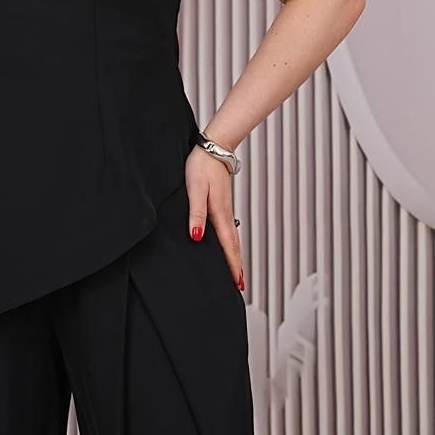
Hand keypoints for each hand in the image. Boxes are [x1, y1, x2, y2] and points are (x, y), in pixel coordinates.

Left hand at [184, 146, 243, 289]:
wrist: (213, 148)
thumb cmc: (201, 166)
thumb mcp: (195, 189)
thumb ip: (196, 213)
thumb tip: (198, 237)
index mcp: (220, 214)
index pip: (228, 247)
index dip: (232, 266)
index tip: (237, 284)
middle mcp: (225, 214)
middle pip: (234, 247)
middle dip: (236, 267)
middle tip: (239, 287)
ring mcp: (225, 210)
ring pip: (232, 239)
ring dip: (234, 257)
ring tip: (235, 273)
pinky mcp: (222, 205)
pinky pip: (228, 231)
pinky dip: (230, 244)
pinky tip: (227, 247)